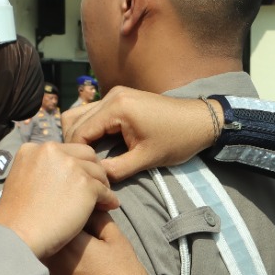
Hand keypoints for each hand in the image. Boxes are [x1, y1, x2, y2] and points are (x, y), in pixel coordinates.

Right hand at [0, 143, 117, 259]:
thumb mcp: (21, 180)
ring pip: (98, 172)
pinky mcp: (86, 185)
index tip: (78, 178)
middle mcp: (53, 151)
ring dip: (102, 185)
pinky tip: (109, 206)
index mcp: (34, 149)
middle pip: (86, 154)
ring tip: (103, 199)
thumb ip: (40, 171)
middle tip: (96, 185)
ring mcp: (71, 166)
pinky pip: (105, 191)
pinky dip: (109, 199)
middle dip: (93, 169)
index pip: (65, 150)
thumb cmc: (16, 217)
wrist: (17, 235)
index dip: (75, 164)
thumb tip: (60, 176)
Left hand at [45, 211, 150, 274]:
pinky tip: (84, 260)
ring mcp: (51, 273)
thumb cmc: (123, 273)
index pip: (66, 212)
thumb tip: (88, 210)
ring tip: (89, 243)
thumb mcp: (116, 239)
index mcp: (68, 240)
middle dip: (70, 223)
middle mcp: (53, 256)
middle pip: (56, 229)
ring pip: (54, 246)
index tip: (94, 212)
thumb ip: (99, 218)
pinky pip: (56, 262)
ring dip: (66, 239)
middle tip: (92, 226)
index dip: (81, 208)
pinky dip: (66, 256)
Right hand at [62, 88, 221, 181]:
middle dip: (75, 146)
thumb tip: (94, 180)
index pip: (80, 133)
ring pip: (80, 115)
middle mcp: (111, 96)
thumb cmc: (177, 140)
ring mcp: (114, 94)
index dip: (77, 156)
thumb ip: (116, 170)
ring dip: (79, 136)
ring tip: (88, 159)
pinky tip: (97, 148)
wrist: (201, 121)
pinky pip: (93, 112)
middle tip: (82, 169)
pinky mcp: (120, 97)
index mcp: (116, 108)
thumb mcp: (146, 159)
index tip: (81, 174)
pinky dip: (89, 129)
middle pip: (74, 121)